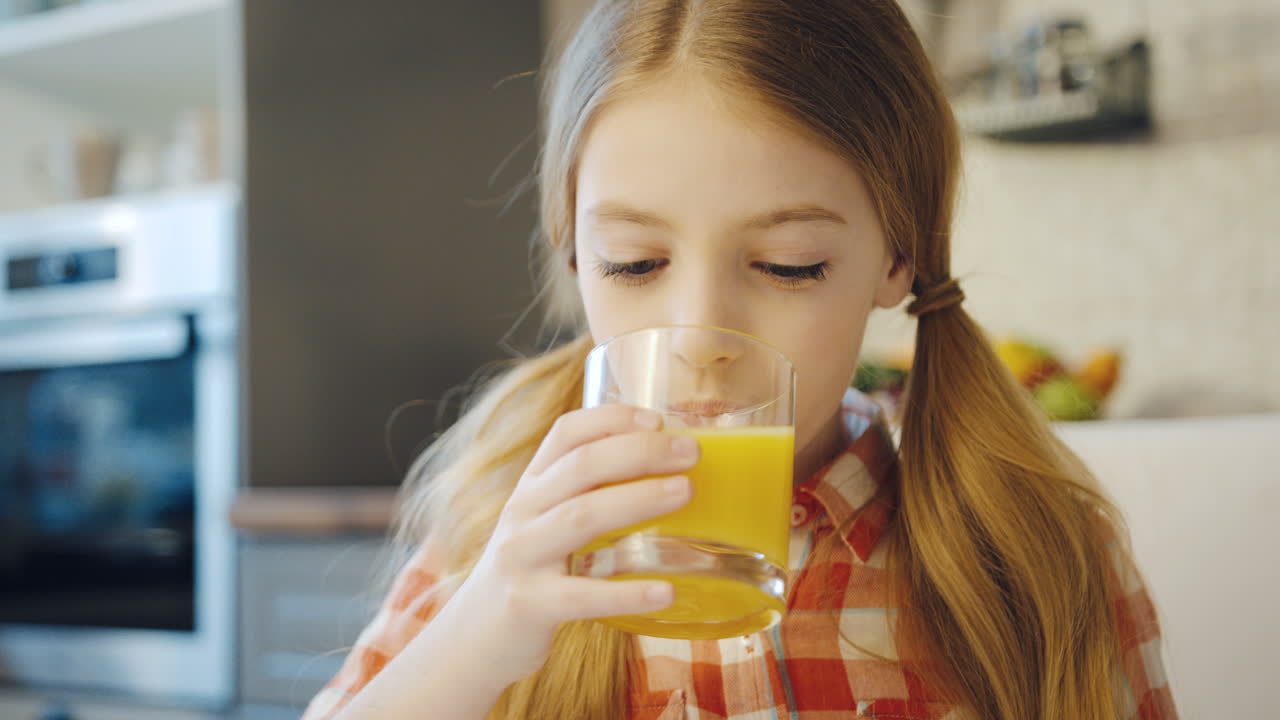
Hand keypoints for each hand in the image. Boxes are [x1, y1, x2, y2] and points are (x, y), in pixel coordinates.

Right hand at [448, 403, 698, 684]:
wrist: (473, 638)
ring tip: (685, 492)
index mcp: (531, 485)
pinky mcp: (529, 604)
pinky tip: (665, 591)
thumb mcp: (544, 521)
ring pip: (581, 516)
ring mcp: (522, 556)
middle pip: (581, 466)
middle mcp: (523, 511)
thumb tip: (665, 471)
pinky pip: (582, 595)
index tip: (658, 419)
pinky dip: (626, 592)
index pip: (566, 433)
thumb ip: (586, 494)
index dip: (612, 418)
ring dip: (637, 499)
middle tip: (690, 451)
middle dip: (639, 451)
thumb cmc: (530, 571)